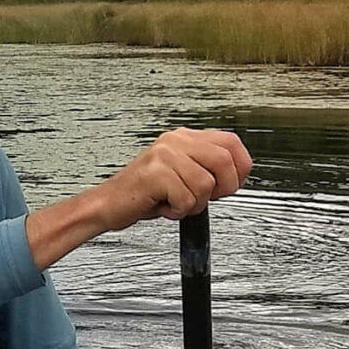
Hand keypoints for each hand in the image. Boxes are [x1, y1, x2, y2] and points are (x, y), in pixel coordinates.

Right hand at [25, 127, 253, 269]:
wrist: (108, 205)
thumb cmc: (145, 194)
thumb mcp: (181, 174)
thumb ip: (205, 167)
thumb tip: (236, 175)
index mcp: (184, 137)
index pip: (231, 142)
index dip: (240, 167)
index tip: (230, 185)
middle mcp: (175, 141)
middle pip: (224, 160)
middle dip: (223, 188)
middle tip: (204, 199)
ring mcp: (164, 156)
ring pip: (206, 184)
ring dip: (194, 203)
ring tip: (175, 202)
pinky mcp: (156, 174)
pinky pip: (186, 198)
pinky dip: (178, 210)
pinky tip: (163, 206)